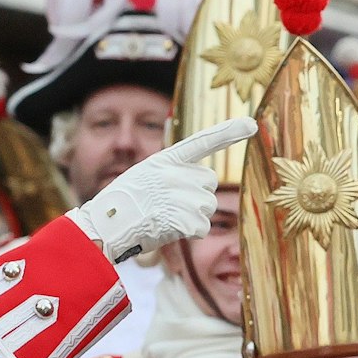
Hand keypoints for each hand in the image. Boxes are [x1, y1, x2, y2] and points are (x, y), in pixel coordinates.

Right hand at [67, 117, 255, 262]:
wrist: (106, 226)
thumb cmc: (123, 205)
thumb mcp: (146, 177)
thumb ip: (174, 174)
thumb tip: (204, 186)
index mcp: (166, 159)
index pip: (203, 141)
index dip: (229, 132)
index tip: (251, 123)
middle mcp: (178, 173)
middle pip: (209, 184)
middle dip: (197, 196)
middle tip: (168, 205)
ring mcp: (184, 196)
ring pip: (208, 207)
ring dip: (192, 217)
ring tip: (164, 218)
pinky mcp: (187, 219)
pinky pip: (202, 228)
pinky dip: (188, 233)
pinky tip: (167, 229)